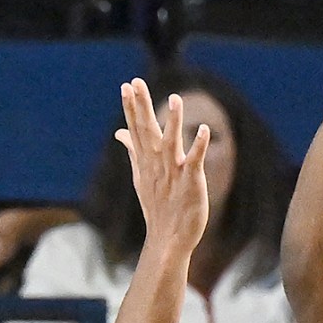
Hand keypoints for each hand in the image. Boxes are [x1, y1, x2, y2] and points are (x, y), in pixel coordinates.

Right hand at [117, 82, 208, 258]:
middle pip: (147, 131)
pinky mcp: (190, 182)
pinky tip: (203, 130)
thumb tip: (119, 133)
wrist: (169, 240)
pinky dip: (198, 146)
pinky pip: (195, 162)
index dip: (131, 108)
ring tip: (175, 99)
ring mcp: (173, 173)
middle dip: (141, 107)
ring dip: (173, 121)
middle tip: (136, 83)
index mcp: (146, 161)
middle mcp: (157, 164)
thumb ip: (133, 151)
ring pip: (171, 143)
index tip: (126, 86)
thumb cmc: (158, 207)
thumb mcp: (141, 176)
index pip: (136, 130)